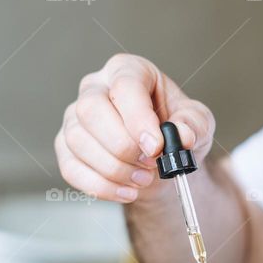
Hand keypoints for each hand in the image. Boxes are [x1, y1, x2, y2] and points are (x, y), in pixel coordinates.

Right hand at [55, 54, 215, 203]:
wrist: (161, 161)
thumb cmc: (174, 131)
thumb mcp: (197, 123)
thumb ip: (194, 125)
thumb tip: (182, 135)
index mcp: (128, 71)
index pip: (124, 86)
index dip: (139, 119)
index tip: (156, 146)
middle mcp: (95, 88)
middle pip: (90, 109)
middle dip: (122, 145)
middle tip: (151, 164)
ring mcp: (74, 117)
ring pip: (78, 141)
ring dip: (114, 169)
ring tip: (144, 179)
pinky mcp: (65, 148)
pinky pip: (71, 169)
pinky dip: (101, 187)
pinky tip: (126, 192)